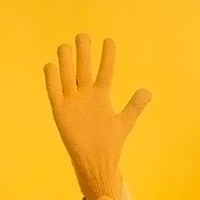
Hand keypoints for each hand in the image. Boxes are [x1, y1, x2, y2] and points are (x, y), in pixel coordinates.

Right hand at [44, 33, 151, 199]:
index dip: (108, 56)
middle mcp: (85, 95)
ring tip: (67, 46)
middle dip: (83, 52)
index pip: (105, 71)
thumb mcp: (124, 123)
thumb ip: (135, 106)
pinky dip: (52, 79)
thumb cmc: (110, 143)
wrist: (96, 162)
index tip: (109, 40)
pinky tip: (51, 65)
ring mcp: (72, 102)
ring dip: (66, 61)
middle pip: (83, 68)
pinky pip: (53, 92)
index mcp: (101, 96)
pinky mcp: (60, 112)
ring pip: (66, 75)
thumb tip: (148, 91)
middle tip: (83, 36)